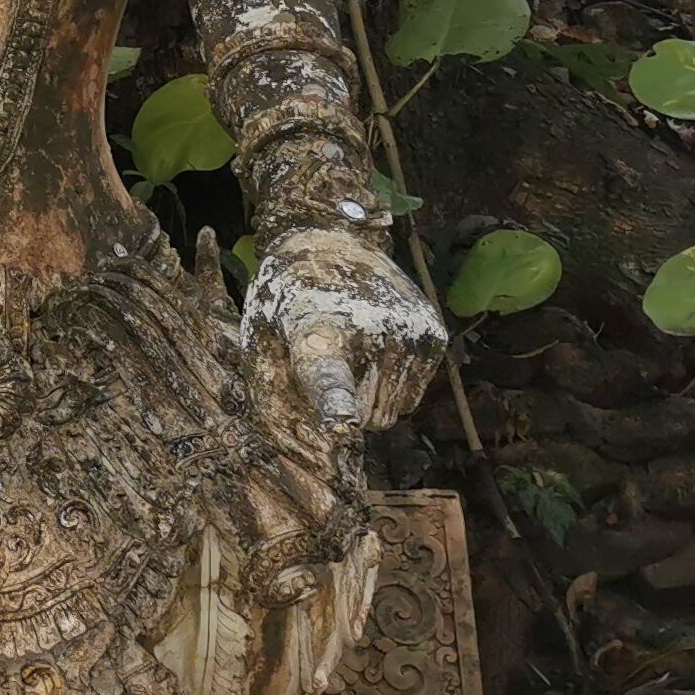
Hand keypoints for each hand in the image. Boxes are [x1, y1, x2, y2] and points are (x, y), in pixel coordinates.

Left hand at [244, 228, 443, 445]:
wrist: (333, 239)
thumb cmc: (287, 301)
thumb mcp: (260, 342)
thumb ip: (274, 398)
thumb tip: (308, 455)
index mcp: (317, 329)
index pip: (328, 375)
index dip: (335, 403)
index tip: (339, 423)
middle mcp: (372, 329)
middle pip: (363, 417)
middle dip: (344, 407)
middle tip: (327, 361)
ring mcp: (410, 331)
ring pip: (390, 414)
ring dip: (368, 398)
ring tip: (350, 350)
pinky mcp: (434, 336)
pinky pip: (411, 398)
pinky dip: (391, 386)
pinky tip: (374, 348)